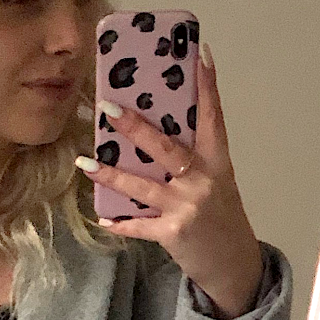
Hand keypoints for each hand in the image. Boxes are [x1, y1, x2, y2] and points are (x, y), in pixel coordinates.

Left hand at [79, 46, 265, 318]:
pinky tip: (103, 219)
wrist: (234, 265)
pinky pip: (139, 226)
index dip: (207, 86)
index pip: (213, 118)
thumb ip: (192, 159)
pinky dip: (120, 224)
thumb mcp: (216, 182)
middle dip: (135, 127)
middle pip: (166, 148)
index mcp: (217, 163)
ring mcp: (188, 207)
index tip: (200, 54)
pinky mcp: (174, 233)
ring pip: (142, 186)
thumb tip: (150, 131)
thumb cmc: (220, 217)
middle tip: (108, 107)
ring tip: (85, 163)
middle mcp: (203, 181)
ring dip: (111, 175)